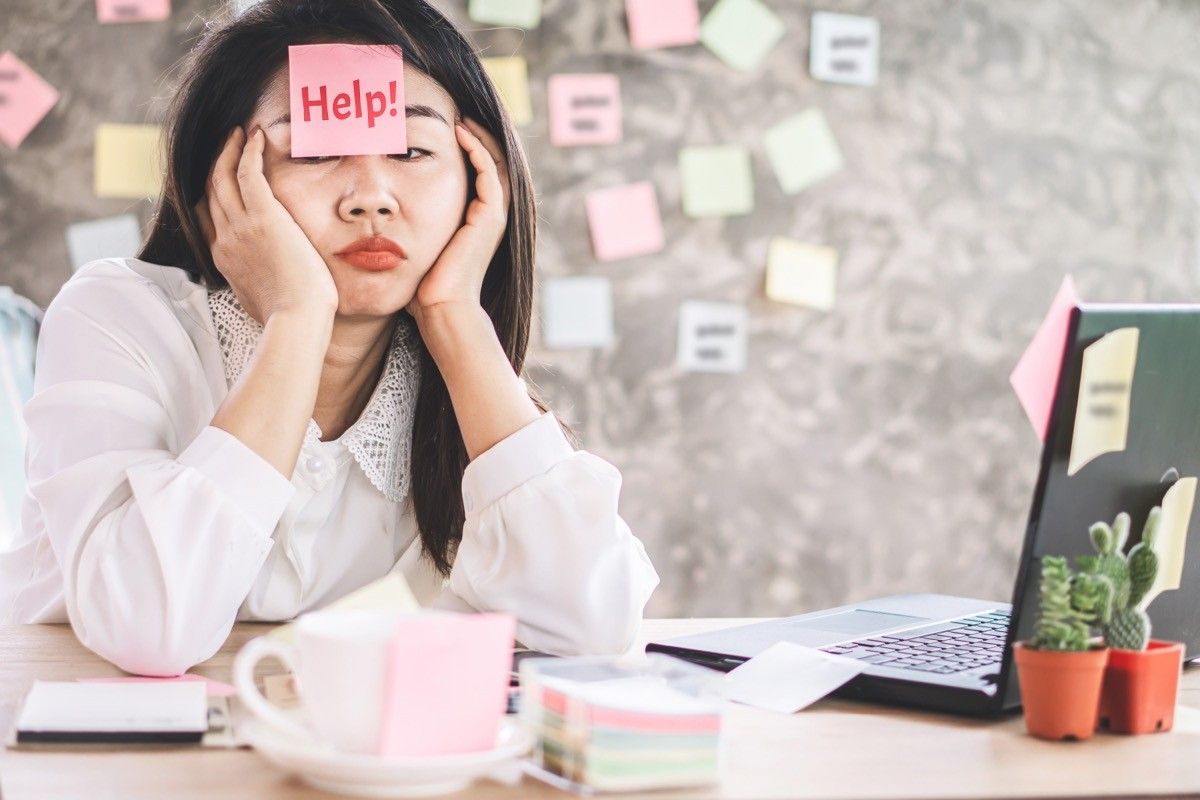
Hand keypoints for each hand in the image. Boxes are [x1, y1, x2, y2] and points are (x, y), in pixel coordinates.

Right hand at [195, 127, 337, 324]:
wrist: (297, 320)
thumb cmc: (290, 317)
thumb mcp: (260, 300)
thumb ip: (255, 284)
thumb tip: (265, 284)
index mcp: (223, 258)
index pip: (206, 216)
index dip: (211, 192)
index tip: (221, 176)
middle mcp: (225, 238)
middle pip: (211, 190)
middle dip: (217, 163)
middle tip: (229, 143)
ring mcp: (240, 227)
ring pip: (223, 176)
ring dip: (230, 150)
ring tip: (240, 133)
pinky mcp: (264, 217)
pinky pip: (248, 172)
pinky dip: (249, 151)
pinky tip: (256, 136)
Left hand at [407, 117, 510, 320]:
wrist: (442, 308)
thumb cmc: (424, 288)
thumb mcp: (416, 248)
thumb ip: (409, 230)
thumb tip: (380, 217)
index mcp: (477, 224)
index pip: (481, 178)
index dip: (469, 153)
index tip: (448, 132)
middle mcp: (490, 218)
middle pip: (494, 166)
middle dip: (478, 140)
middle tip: (459, 117)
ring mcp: (493, 217)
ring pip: (495, 164)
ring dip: (479, 138)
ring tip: (460, 119)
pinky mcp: (490, 217)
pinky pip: (488, 172)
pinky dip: (477, 149)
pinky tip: (459, 132)